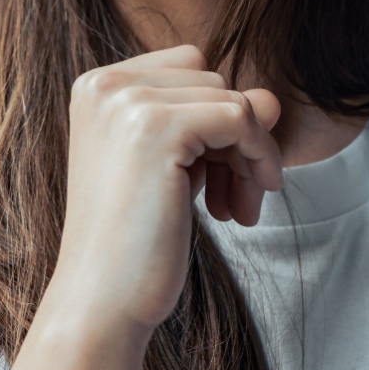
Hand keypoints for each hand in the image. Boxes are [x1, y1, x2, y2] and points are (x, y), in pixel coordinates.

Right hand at [3, 44, 282, 369]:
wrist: (100, 301)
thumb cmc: (132, 242)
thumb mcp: (175, 168)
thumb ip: (214, 122)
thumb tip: (273, 97)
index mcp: (95, 87)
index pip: (187, 68)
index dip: (213, 118)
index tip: (214, 176)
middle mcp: (104, 85)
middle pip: (212, 79)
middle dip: (234, 140)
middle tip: (233, 201)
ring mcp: (127, 103)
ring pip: (231, 98)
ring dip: (248, 155)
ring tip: (236, 209)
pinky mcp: (157, 128)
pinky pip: (241, 117)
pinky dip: (257, 158)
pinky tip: (244, 209)